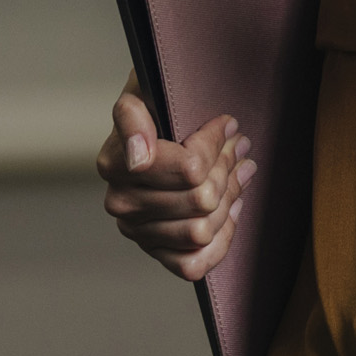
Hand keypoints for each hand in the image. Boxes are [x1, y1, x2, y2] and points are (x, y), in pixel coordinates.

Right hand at [94, 90, 253, 282]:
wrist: (150, 128)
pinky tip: (231, 209)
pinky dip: (219, 242)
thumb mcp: (140, 91)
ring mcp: (137, 231)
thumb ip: (132, 117)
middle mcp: (121, 203)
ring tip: (241, 171)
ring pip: (201, 231)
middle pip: (202, 200)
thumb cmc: (152, 105)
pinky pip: (193, 265)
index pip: (190, 169)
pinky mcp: (154, 251)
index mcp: (114, 164)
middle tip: (239, 146)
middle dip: (227, 168)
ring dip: (230, 198)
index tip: (227, 125)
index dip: (215, 145)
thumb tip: (139, 158)